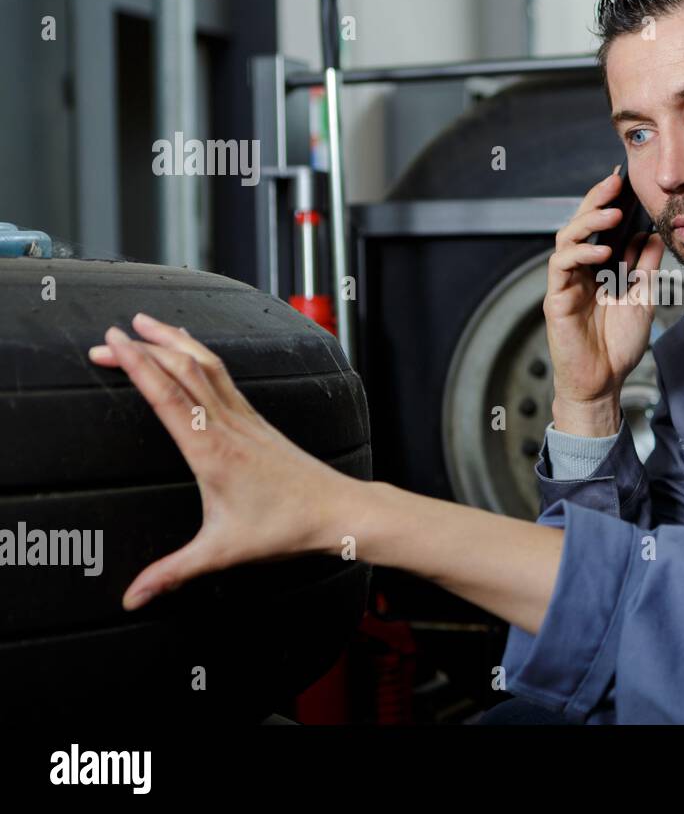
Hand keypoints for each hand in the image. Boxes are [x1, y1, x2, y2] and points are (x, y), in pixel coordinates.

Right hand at [88, 312, 362, 609]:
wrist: (338, 511)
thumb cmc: (286, 528)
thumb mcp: (222, 553)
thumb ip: (172, 573)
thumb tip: (132, 598)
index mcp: (212, 449)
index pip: (167, 395)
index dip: (137, 364)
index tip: (111, 342)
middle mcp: (228, 425)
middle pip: (182, 369)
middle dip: (143, 347)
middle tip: (108, 334)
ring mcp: (246, 418)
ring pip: (207, 364)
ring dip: (174, 340)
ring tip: (147, 323)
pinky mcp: (258, 420)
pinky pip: (224, 376)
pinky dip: (200, 355)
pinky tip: (191, 351)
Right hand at [544, 166, 665, 435]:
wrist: (605, 381)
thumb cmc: (619, 344)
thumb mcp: (644, 297)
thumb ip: (646, 266)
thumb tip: (654, 234)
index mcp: (600, 267)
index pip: (601, 227)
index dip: (609, 203)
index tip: (623, 181)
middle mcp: (581, 270)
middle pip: (581, 224)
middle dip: (596, 201)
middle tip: (614, 183)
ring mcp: (566, 282)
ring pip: (567, 239)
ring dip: (589, 222)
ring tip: (613, 214)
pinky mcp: (556, 298)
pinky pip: (561, 267)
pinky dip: (580, 254)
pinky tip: (600, 251)